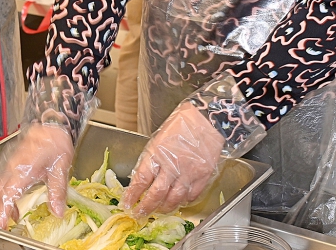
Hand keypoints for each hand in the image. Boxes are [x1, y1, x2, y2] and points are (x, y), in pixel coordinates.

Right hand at [0, 123, 73, 228]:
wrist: (50, 122)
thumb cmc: (55, 142)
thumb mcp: (60, 169)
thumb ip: (57, 192)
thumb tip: (58, 212)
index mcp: (22, 171)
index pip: (6, 196)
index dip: (1, 213)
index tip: (0, 226)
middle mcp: (11, 167)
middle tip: (2, 226)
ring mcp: (8, 162)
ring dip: (0, 202)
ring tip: (12, 215)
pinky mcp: (9, 159)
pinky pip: (0, 178)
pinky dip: (2, 191)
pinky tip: (13, 196)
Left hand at [122, 101, 225, 216]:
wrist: (208, 120)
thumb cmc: (182, 123)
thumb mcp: (159, 137)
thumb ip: (152, 157)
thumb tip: (143, 176)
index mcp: (158, 153)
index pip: (141, 179)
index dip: (133, 194)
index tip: (127, 203)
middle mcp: (172, 166)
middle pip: (156, 194)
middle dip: (146, 207)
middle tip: (139, 215)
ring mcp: (188, 173)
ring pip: (174, 199)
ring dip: (164, 208)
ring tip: (157, 211)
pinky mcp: (202, 176)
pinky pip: (191, 195)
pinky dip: (184, 201)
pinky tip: (178, 202)